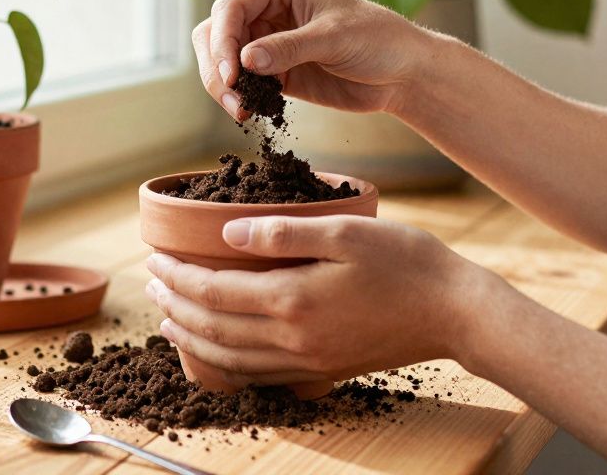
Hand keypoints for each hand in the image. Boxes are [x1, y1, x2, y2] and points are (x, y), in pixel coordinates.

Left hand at [144, 214, 500, 385]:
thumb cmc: (407, 263)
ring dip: (191, 339)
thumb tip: (228, 231)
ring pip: (229, 358)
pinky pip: (258, 375)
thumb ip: (283, 230)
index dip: (178, 277)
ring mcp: (306, 360)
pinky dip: (225, 363)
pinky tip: (217, 350)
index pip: (213, 291)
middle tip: (151, 284)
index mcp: (292, 298)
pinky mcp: (321, 370)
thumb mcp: (345, 231)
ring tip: (169, 320)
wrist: (455, 314)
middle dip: (174, 306)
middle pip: (212, 328)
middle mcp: (292, 338)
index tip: (155, 258)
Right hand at [192, 0, 429, 119]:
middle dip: (216, 66)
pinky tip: (252, 112)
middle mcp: (266, 9)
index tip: (233, 74)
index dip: (223, 40)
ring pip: (222, 60)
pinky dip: (240, 97)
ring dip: (223, 86)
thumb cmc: (377, 39)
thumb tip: (244, 61)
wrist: (401, 73)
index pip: (230, 7)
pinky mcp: (273, 71)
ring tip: (242, 111)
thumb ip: (289, 48)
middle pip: (215, 33)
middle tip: (234, 98)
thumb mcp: (334, 38)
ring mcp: (267, 41)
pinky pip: (242, 82)